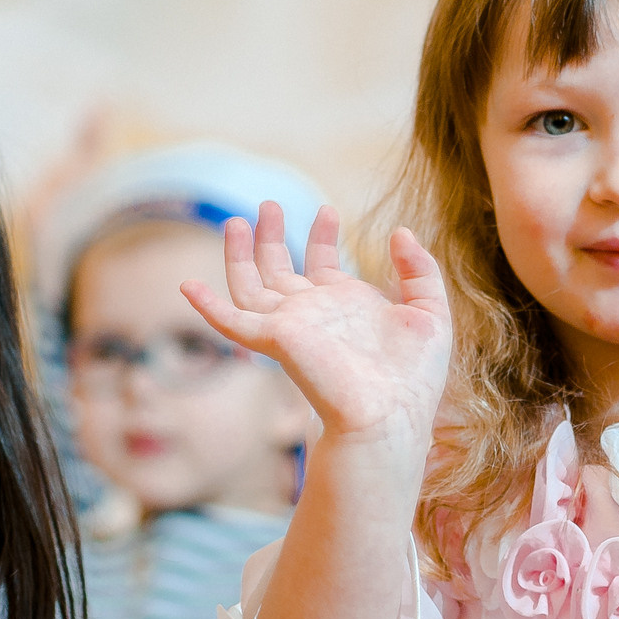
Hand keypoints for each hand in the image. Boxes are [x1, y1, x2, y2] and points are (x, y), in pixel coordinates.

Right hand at [182, 203, 451, 443]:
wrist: (392, 414)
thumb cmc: (415, 377)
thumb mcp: (430, 312)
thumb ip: (420, 270)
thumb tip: (399, 232)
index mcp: (345, 306)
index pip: (322, 264)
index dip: (321, 235)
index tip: (328, 210)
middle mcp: (313, 314)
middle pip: (279, 269)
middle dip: (272, 236)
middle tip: (269, 204)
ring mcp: (290, 326)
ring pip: (250, 286)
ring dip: (239, 254)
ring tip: (237, 220)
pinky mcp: (275, 340)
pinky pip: (232, 321)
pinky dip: (208, 306)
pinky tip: (188, 285)